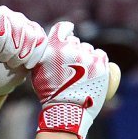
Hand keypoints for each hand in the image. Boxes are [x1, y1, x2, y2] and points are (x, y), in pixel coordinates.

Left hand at [0, 6, 46, 95]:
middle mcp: (5, 13)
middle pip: (17, 27)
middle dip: (10, 50)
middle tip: (2, 59)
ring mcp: (21, 21)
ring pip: (30, 35)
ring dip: (21, 56)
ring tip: (11, 62)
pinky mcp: (35, 31)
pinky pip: (41, 41)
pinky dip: (34, 56)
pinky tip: (25, 64)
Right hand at [30, 21, 111, 138]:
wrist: (65, 111)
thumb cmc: (49, 94)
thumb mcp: (37, 71)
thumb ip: (44, 55)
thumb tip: (52, 46)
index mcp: (53, 46)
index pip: (63, 28)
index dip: (66, 30)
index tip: (69, 33)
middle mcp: (70, 48)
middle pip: (75, 41)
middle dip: (73, 50)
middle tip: (71, 66)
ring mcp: (86, 56)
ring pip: (88, 48)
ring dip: (85, 57)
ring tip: (81, 74)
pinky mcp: (99, 65)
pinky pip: (100, 54)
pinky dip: (97, 61)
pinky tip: (93, 71)